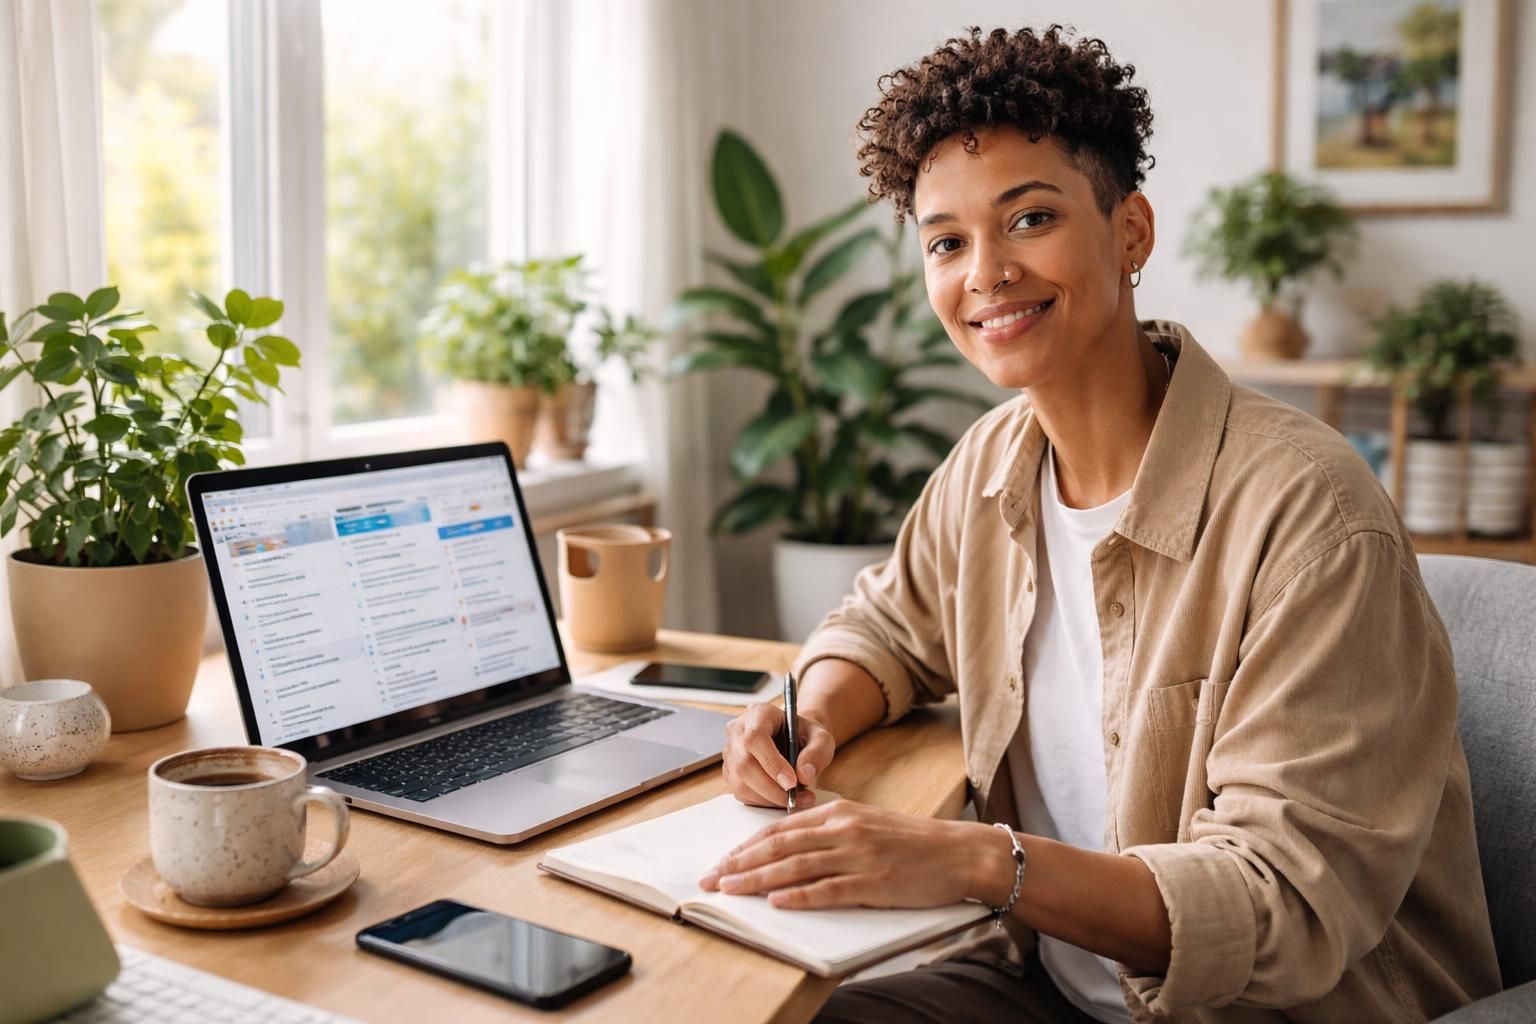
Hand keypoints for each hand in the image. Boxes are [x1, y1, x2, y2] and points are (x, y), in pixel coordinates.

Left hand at [698, 799, 995, 909]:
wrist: (957, 852)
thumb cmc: (911, 841)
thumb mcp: (865, 822)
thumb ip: (829, 830)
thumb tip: (789, 845)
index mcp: (838, 812)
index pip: (780, 828)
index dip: (746, 845)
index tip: (722, 860)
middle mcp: (842, 829)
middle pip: (779, 846)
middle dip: (739, 863)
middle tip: (711, 879)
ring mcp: (856, 855)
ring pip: (795, 867)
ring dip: (756, 879)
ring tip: (730, 889)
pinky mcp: (872, 881)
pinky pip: (827, 890)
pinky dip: (798, 896)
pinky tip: (776, 901)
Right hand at [721, 701, 834, 807]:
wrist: (795, 740)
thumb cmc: (804, 735)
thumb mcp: (821, 738)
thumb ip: (817, 753)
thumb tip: (803, 775)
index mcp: (758, 713)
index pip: (756, 738)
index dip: (772, 763)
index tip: (792, 782)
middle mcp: (738, 730)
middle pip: (745, 764)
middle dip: (772, 788)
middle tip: (796, 797)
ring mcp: (731, 752)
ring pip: (741, 782)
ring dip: (769, 798)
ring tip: (795, 798)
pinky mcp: (730, 772)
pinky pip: (741, 793)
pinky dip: (763, 801)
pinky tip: (781, 797)